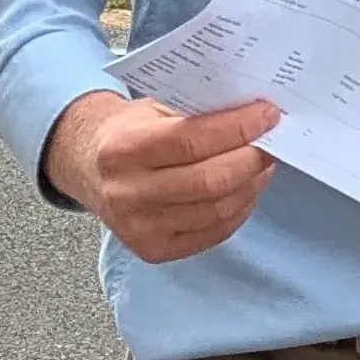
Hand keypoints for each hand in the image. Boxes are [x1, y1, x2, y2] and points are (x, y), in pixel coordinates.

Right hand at [42, 89, 279, 261]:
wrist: (87, 167)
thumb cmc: (128, 132)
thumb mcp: (151, 109)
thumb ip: (195, 114)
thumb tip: (253, 115)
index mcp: (124, 149)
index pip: (192, 140)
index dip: (238, 128)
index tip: (267, 115)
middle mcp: (128, 193)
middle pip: (210, 181)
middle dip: (252, 159)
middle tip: (272, 141)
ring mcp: (139, 228)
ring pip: (218, 210)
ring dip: (251, 185)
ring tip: (262, 163)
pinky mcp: (154, 250)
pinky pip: (213, 233)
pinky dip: (239, 210)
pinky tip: (245, 189)